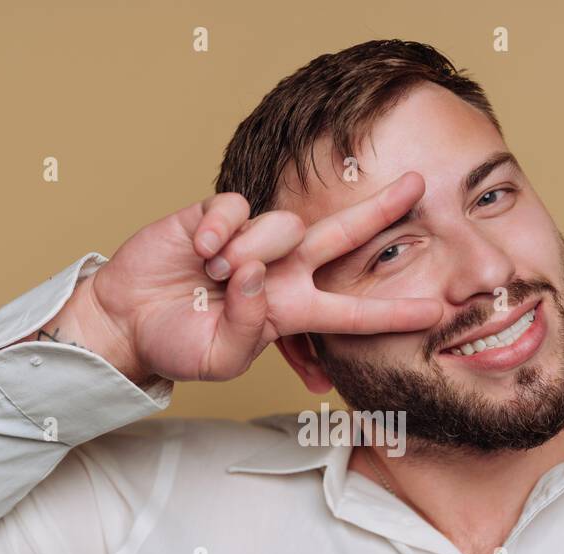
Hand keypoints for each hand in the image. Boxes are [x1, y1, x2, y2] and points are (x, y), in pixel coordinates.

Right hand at [86, 172, 441, 382]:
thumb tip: (256, 274)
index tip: (436, 311)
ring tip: (213, 275)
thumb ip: (249, 329)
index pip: (352, 311)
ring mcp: (252, 239)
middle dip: (381, 211)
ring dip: (251, 252)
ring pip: (284, 226)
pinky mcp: (219, 214)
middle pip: (343, 236)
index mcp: (291, 311)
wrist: (127, 320)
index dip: (392, 312)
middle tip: (418, 184)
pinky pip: (239, 207)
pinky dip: (220, 229)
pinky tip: (200, 248)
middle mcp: (281, 271)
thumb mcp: (220, 359)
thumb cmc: (176, 344)